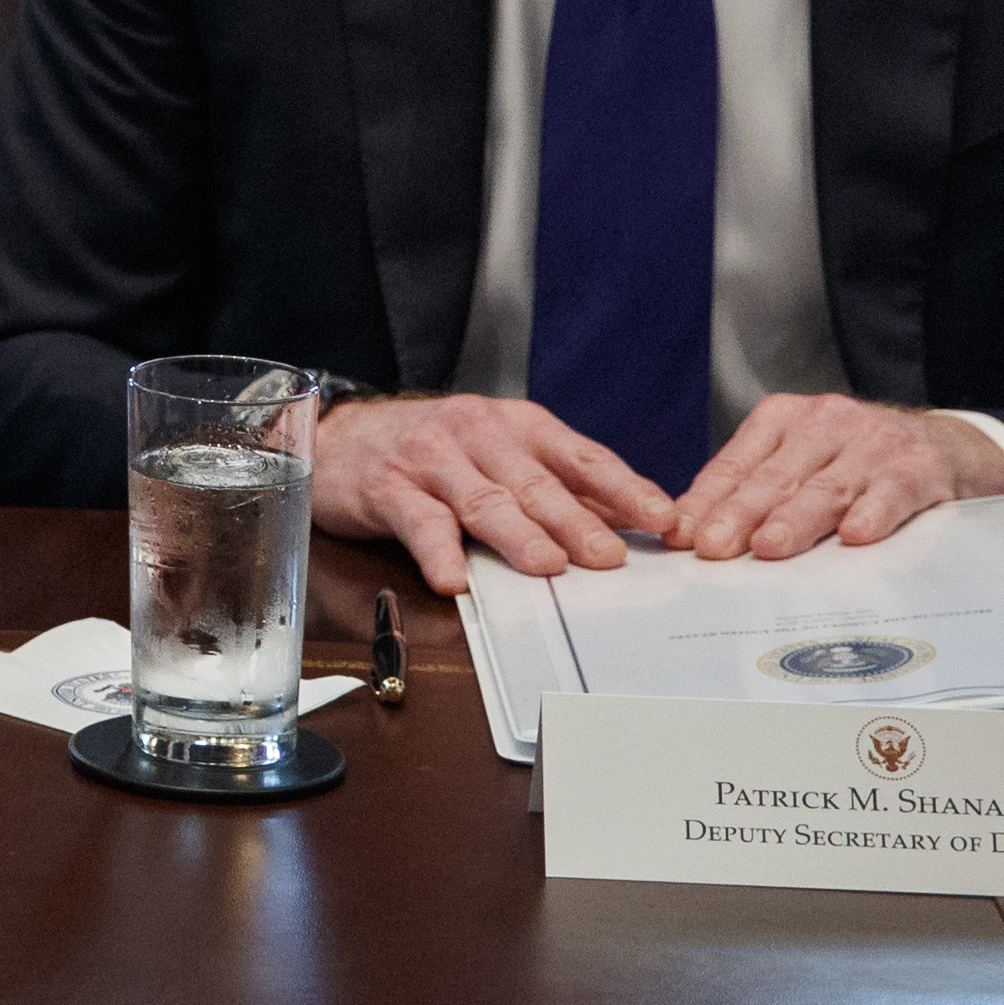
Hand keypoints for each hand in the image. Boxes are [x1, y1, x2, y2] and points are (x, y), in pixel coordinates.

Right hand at [306, 392, 670, 593]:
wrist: (341, 435)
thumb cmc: (432, 451)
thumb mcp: (499, 454)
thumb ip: (555, 486)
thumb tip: (627, 525)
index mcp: (516, 425)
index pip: (581, 457)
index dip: (624, 488)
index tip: (662, 519)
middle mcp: (476, 435)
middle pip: (535, 483)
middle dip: (577, 521)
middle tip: (610, 557)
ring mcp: (431, 460)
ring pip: (483, 501)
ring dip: (518, 536)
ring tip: (548, 566)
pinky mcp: (388, 489)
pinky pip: (419, 522)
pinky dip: (438, 552)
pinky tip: (454, 579)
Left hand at [663, 396, 1003, 561]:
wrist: (946, 447)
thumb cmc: (854, 463)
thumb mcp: (799, 463)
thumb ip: (751, 491)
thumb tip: (690, 534)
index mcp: (784, 418)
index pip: (736, 464)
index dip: (707, 501)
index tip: (682, 535)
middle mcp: (827, 422)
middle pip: (775, 477)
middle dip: (740, 514)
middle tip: (714, 548)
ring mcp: (875, 442)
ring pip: (828, 487)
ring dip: (796, 520)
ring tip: (768, 548)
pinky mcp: (922, 466)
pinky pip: (893, 491)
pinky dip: (873, 513)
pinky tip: (855, 537)